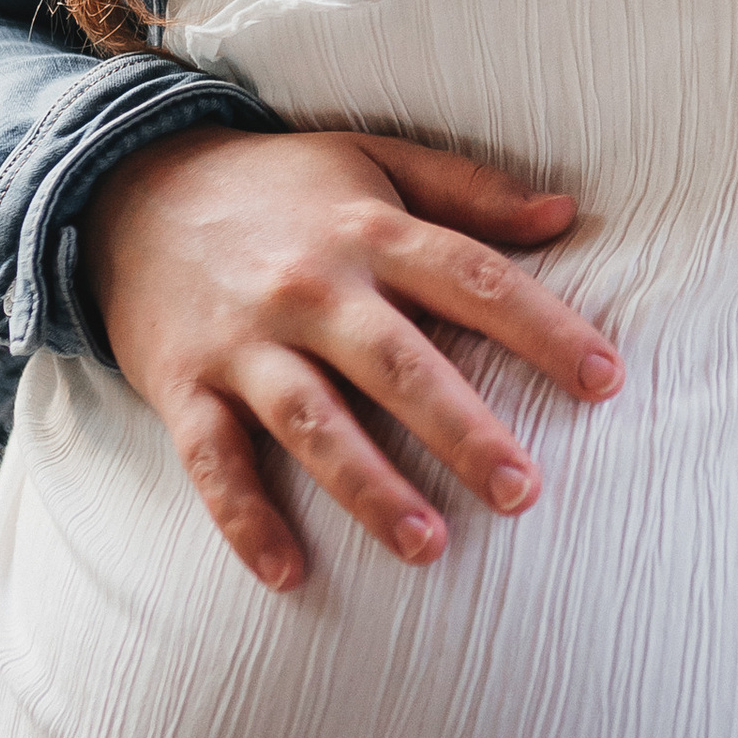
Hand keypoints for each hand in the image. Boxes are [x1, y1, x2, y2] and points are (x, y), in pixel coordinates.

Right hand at [79, 127, 621, 593]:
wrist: (129, 185)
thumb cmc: (279, 186)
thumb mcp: (374, 161)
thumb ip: (469, 191)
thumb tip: (567, 215)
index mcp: (369, 232)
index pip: (473, 280)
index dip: (544, 329)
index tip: (607, 381)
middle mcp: (311, 288)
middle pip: (398, 363)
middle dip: (463, 430)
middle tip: (526, 492)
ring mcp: (244, 342)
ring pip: (313, 422)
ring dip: (369, 486)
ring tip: (428, 546)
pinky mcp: (184, 385)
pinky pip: (214, 462)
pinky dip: (246, 519)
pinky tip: (290, 575)